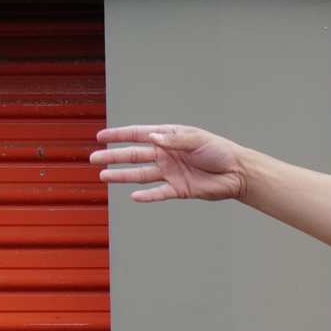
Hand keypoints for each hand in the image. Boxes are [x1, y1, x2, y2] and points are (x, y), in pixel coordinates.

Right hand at [92, 122, 253, 203]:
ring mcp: (170, 172)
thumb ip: (174, 140)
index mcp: (168, 137)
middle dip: (112, 156)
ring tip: (103, 176)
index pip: (138, 135)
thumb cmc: (219, 151)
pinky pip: (158, 193)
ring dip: (121, 175)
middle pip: (133, 155)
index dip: (118, 135)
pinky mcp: (178, 189)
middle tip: (93, 158)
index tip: (100, 136)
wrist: (236, 172)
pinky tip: (133, 195)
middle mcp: (165, 154)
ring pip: (140, 174)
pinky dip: (146, 195)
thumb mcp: (196, 139)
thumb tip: (153, 138)